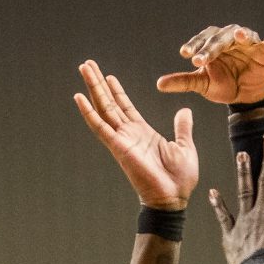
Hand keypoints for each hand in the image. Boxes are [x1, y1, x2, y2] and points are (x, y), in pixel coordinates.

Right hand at [74, 61, 196, 208]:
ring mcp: (122, 140)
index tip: (108, 75)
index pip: (126, 107)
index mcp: (143, 132)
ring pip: (103, 108)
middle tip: (87, 65)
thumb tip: (185, 111)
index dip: (117, 91)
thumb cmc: (179, 179)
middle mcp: (129, 134)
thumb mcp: (184, 146)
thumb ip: (182, 128)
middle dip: (99, 83)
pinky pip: (100, 127)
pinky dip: (88, 112)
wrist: (174, 198)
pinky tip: (79, 97)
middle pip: (110, 102)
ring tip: (83, 69)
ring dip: (93, 88)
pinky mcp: (118, 147)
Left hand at [157, 24, 263, 104]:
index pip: (202, 41)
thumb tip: (158, 84)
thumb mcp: (203, 84)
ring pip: (243, 36)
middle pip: (220, 39)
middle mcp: (230, 39)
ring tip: (238, 36)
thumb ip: (183, 82)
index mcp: (213, 44)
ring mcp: (248, 44)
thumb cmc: (223, 85)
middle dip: (210, 48)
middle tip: (200, 59)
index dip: (194, 46)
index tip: (185, 55)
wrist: (246, 97)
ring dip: (241, 35)